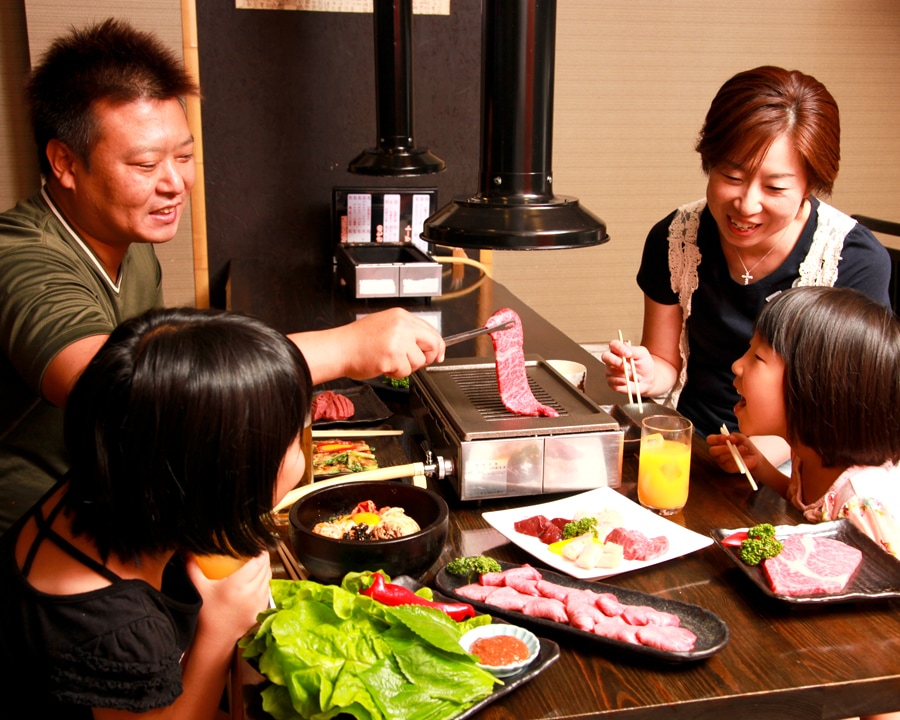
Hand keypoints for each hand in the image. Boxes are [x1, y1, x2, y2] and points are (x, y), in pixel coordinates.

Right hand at [186, 550, 271, 644]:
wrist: (216, 639)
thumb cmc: (207, 615)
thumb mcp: (199, 589)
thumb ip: (193, 568)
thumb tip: (187, 552)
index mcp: (238, 584)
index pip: (257, 561)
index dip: (260, 550)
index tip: (257, 544)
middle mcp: (251, 592)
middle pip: (265, 568)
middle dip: (263, 557)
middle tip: (258, 550)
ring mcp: (258, 601)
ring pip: (268, 578)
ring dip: (265, 569)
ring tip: (259, 563)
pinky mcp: (261, 609)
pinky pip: (267, 590)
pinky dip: (265, 582)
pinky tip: (258, 579)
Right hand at [291, 307, 445, 383]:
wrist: (339, 348)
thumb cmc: (358, 341)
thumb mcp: (385, 325)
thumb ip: (406, 332)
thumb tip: (425, 344)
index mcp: (401, 316)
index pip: (430, 330)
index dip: (437, 345)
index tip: (439, 355)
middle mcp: (402, 326)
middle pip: (433, 343)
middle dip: (428, 357)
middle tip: (415, 362)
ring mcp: (398, 340)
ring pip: (419, 361)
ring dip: (406, 367)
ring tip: (389, 361)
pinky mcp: (393, 356)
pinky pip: (406, 371)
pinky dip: (396, 373)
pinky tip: (383, 365)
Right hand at [601, 338, 654, 396]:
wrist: (648, 379)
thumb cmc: (644, 364)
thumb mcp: (642, 354)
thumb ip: (634, 350)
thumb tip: (626, 350)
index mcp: (618, 350)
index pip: (613, 344)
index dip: (619, 348)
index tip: (628, 354)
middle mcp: (612, 359)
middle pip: (605, 356)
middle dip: (616, 362)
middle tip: (628, 367)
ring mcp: (610, 371)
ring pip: (611, 371)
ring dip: (625, 375)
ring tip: (636, 376)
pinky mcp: (611, 382)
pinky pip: (612, 382)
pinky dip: (622, 382)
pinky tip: (628, 382)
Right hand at [708, 430, 758, 474]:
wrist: (754, 457)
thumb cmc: (745, 445)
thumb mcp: (741, 438)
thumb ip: (735, 436)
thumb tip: (730, 437)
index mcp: (717, 443)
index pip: (710, 440)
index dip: (716, 438)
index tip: (726, 437)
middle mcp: (717, 452)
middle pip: (712, 450)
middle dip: (722, 447)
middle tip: (732, 445)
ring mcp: (721, 461)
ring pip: (721, 458)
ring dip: (732, 453)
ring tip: (743, 449)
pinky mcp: (727, 468)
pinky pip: (728, 464)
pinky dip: (736, 460)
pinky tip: (742, 457)